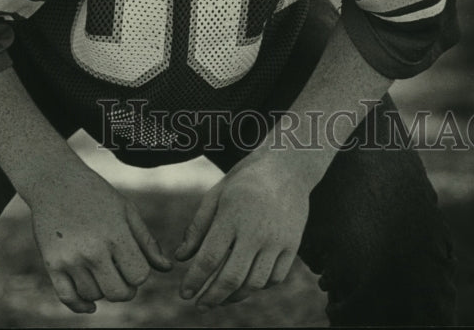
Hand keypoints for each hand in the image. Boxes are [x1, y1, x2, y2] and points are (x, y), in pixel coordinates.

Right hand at [30, 156, 170, 313]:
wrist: (55, 180)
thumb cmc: (96, 194)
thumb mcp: (126, 210)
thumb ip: (146, 241)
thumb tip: (166, 269)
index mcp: (115, 235)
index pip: (139, 276)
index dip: (139, 272)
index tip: (133, 261)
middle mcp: (93, 250)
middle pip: (118, 293)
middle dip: (125, 289)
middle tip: (121, 274)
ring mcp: (70, 259)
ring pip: (94, 296)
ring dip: (102, 289)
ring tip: (102, 270)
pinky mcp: (52, 264)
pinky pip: (68, 298)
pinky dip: (80, 305)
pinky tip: (90, 304)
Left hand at [175, 152, 309, 309]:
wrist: (287, 167)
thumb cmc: (245, 179)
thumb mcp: (216, 194)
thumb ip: (197, 227)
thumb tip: (180, 258)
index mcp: (231, 215)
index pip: (208, 259)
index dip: (194, 281)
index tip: (184, 294)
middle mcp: (255, 231)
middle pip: (231, 278)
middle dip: (212, 297)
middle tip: (200, 305)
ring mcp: (277, 240)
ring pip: (254, 283)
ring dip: (235, 297)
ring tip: (221, 299)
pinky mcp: (293, 246)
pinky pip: (275, 278)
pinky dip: (259, 287)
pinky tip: (246, 285)